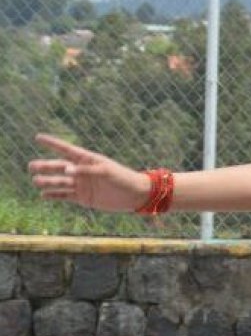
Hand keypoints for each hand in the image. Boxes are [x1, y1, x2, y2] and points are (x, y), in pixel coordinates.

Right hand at [27, 134, 148, 211]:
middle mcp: (82, 171)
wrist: (134, 196)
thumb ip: (86, 170)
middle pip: (59, 167)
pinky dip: (54, 195)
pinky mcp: (83, 198)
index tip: (38, 137)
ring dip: (48, 181)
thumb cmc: (123, 178)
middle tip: (32, 166)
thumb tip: (67, 170)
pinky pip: (65, 196)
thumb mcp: (106, 172)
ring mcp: (81, 184)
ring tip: (36, 181)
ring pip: (60, 182)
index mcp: (88, 160)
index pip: (66, 150)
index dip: (52, 144)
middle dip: (46, 166)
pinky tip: (43, 195)